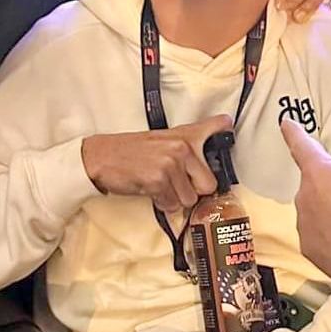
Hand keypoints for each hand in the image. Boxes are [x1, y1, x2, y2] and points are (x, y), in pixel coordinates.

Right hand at [81, 116, 230, 212]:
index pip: (214, 126)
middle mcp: (182, 146)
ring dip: (174, 199)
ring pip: (189, 199)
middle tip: (175, 183)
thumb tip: (219, 134)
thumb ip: (188, 144)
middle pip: (208, 185)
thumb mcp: (163, 140)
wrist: (102, 156)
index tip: (228, 128)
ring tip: (158, 185)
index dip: (224, 130)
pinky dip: (161, 203)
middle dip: (192, 191)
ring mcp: (171, 163)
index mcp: (185, 135)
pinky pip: (172, 205)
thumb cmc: (132, 152)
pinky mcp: (158, 180)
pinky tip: (149, 189)